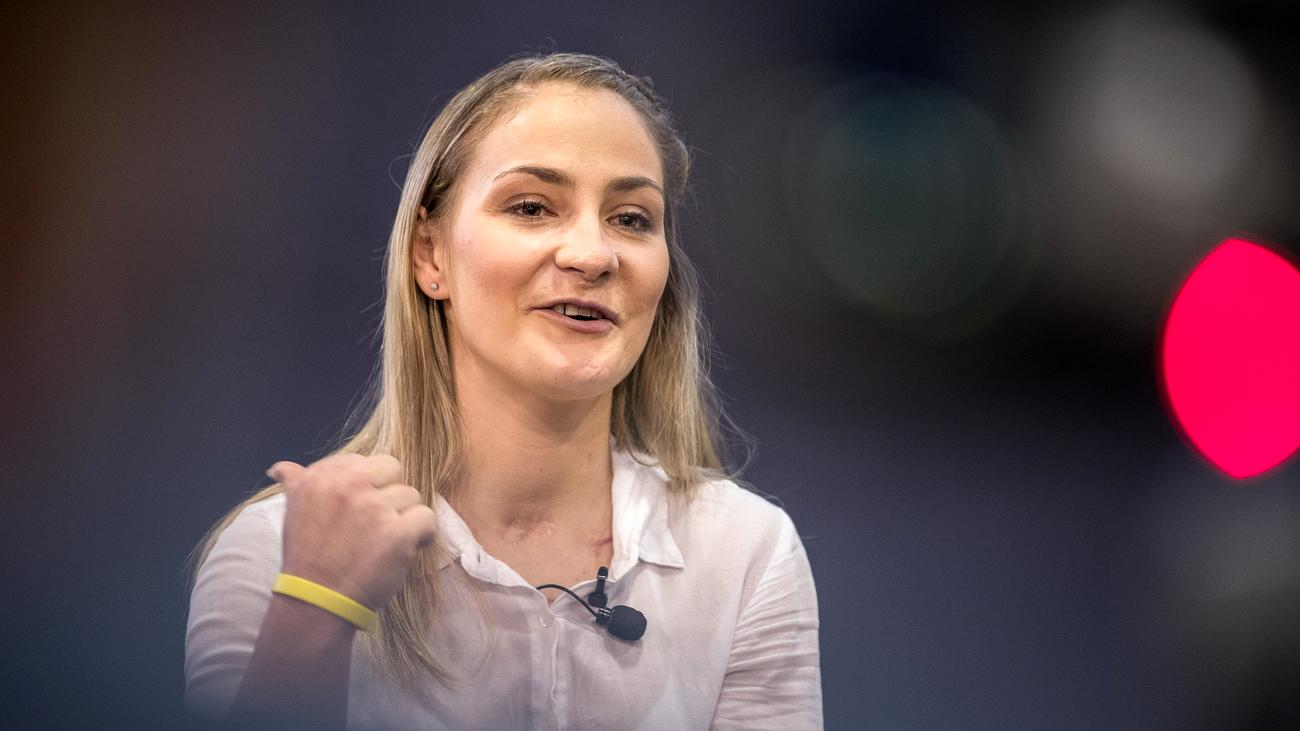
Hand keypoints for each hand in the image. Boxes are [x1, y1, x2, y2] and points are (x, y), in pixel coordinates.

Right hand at [267, 453, 435, 613]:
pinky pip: (427, 518)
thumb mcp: (293, 513)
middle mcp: (348, 487)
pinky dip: (423, 535)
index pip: (363, 461)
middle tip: (377, 521)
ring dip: (404, 518)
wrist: (317, 601)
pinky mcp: (398, 532)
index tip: (358, 509)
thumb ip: (297, 484)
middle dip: (390, 493)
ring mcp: (375, 508)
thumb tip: (279, 467)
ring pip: (411, 496)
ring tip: (384, 540)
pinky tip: (407, 547)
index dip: (368, 485)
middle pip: (392, 469)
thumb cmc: (307, 558)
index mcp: (321, 477)